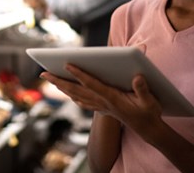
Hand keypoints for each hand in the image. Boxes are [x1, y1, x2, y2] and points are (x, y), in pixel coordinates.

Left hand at [40, 64, 162, 136]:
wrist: (149, 129)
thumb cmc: (149, 113)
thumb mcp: (150, 101)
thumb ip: (143, 89)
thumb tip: (136, 76)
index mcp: (112, 98)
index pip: (92, 84)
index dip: (79, 74)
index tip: (67, 64)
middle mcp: (102, 102)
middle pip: (76, 90)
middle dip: (59, 81)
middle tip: (43, 73)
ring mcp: (101, 106)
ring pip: (77, 95)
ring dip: (62, 87)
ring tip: (49, 78)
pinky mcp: (102, 108)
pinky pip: (83, 102)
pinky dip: (73, 95)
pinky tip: (68, 93)